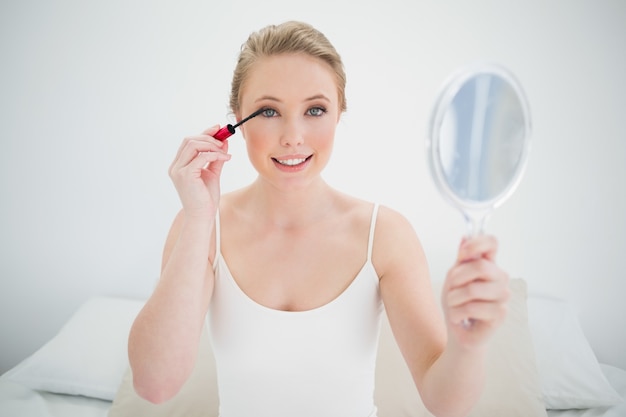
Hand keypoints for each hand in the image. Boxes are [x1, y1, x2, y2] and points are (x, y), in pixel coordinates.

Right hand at [168, 126, 230, 217]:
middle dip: (208, 137)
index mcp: (179, 165)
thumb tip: (224, 142)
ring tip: (224, 151)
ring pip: (193, 145)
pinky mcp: (185, 176)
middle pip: (189, 140)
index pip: (189, 142)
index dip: (204, 133)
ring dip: (211, 145)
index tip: (218, 128)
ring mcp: (178, 171)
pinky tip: (225, 158)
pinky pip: (201, 157)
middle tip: (223, 140)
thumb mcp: (212, 173)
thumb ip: (216, 158)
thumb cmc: (206, 198)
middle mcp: (176, 166)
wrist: (203, 216)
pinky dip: (214, 154)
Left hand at [441, 235, 509, 349]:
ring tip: (455, 306)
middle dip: (457, 279)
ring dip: (454, 299)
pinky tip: (461, 317)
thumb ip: (461, 260)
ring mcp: (503, 295)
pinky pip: (472, 308)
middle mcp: (500, 277)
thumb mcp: (454, 278)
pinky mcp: (500, 313)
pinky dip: (457, 313)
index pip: (492, 242)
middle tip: (452, 290)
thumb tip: (464, 238)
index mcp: (489, 264)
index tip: (462, 254)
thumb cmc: (457, 302)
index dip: (476, 244)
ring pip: (472, 289)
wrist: (458, 330)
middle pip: (480, 266)